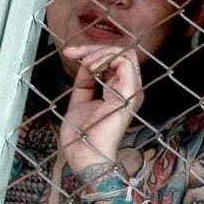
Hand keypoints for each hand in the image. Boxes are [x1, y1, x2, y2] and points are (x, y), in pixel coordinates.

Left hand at [58, 46, 142, 174]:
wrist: (84, 154)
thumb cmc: (82, 135)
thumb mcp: (81, 100)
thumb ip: (86, 82)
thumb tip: (86, 64)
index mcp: (120, 91)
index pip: (115, 61)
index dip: (93, 52)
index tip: (71, 54)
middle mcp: (130, 89)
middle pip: (122, 54)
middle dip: (96, 48)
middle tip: (74, 53)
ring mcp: (132, 91)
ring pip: (125, 54)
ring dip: (100, 52)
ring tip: (83, 61)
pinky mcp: (130, 93)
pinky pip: (125, 63)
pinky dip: (106, 59)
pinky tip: (90, 66)